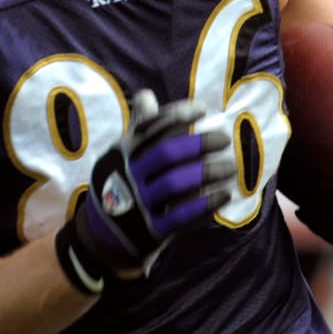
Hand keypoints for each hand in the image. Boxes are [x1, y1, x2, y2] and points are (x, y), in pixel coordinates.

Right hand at [55, 90, 235, 294]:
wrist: (101, 237)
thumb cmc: (120, 186)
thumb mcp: (120, 156)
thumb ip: (137, 129)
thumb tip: (147, 96)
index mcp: (121, 152)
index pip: (150, 127)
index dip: (178, 115)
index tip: (203, 109)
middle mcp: (127, 175)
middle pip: (165, 153)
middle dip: (198, 143)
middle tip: (224, 138)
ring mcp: (137, 203)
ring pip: (175, 183)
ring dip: (207, 172)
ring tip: (231, 166)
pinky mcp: (150, 230)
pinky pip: (181, 215)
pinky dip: (206, 204)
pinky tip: (225, 194)